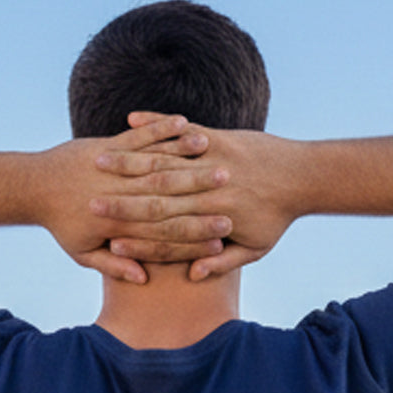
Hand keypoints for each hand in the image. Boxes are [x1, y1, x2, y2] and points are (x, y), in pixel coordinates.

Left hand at [38, 116, 234, 282]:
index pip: (168, 231)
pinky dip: (164, 129)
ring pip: (160, 162)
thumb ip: (115, 267)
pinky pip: (142, 135)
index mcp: (120, 225)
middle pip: (172, 195)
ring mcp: (117, 167)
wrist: (33, 186)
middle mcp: (123, 194)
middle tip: (234, 189)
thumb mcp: (84, 253)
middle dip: (204, 191)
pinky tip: (186, 124)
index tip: (226, 230)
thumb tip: (142, 278)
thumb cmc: (60, 224)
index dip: (199, 231)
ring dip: (190, 158)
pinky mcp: (111, 145)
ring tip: (220, 155)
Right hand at [92, 113, 298, 279]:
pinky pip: (180, 130)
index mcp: (213, 220)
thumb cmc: (276, 217)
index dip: (137, 238)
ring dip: (129, 159)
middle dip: (121, 199)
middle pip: (157, 197)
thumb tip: (193, 273)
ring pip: (163, 161)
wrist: (303, 177)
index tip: (109, 242)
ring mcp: (212, 159)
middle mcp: (209, 190)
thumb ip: (222, 263)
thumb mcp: (254, 248)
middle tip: (89, 202)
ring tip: (99, 160)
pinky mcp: (217, 137)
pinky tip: (131, 119)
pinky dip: (156, 124)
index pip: (166, 232)